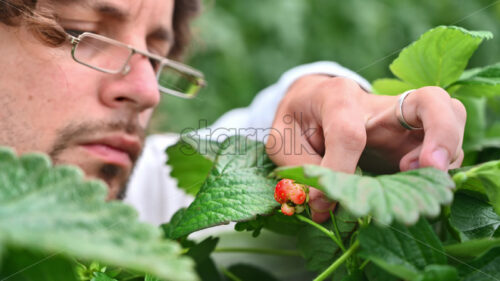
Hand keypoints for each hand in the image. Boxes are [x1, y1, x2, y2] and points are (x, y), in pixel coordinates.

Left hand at [266, 75, 465, 221]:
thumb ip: (301, 169)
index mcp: (338, 95)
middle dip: (441, 134)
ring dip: (446, 154)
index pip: (349, 133)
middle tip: (428, 167)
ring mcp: (402, 120)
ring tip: (418, 178)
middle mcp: (380, 103)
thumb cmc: (297, 120)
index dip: (338, 170)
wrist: (311, 102)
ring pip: (450, 120)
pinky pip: (444, 147)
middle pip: (432, 101)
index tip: (323, 199)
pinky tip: (414, 185)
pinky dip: (440, 168)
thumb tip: (324, 205)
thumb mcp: (282, 141)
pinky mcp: (412, 138)